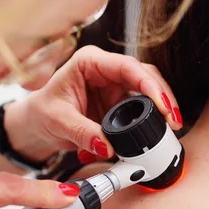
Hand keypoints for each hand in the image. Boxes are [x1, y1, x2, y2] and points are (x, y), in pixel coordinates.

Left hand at [4, 46, 183, 163]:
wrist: (36, 124)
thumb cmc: (42, 113)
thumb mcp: (58, 122)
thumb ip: (83, 133)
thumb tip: (109, 147)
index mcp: (89, 62)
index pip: (127, 67)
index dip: (149, 85)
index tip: (162, 105)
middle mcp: (106, 70)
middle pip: (145, 76)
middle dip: (163, 97)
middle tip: (172, 121)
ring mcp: (114, 85)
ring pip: (148, 90)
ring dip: (161, 109)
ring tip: (169, 129)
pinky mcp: (119, 102)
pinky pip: (141, 108)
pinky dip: (150, 120)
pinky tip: (156, 133)